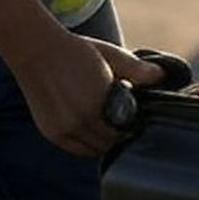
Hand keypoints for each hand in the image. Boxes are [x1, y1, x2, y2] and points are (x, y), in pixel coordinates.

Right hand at [7, 34, 164, 157]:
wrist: (35, 50)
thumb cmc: (76, 51)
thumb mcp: (109, 55)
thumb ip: (137, 70)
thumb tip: (163, 76)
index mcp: (99, 101)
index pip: (127, 128)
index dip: (133, 123)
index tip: (134, 113)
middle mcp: (81, 120)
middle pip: (112, 141)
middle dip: (120, 132)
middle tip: (122, 117)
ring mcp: (65, 130)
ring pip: (95, 149)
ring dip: (104, 140)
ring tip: (106, 121)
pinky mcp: (52, 134)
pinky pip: (78, 149)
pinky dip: (87, 143)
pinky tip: (91, 126)